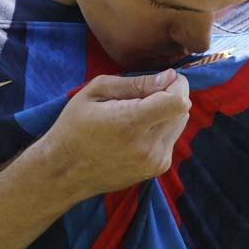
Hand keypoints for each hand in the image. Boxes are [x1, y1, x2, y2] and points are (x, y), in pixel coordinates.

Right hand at [39, 68, 190, 198]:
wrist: (64, 171)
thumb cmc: (74, 126)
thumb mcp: (95, 92)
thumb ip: (135, 83)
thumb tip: (170, 76)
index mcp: (130, 123)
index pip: (178, 101)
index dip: (176, 85)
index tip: (162, 80)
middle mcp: (147, 146)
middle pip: (183, 110)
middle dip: (171, 95)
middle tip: (143, 95)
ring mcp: (154, 161)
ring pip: (180, 123)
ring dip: (167, 112)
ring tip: (137, 114)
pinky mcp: (157, 169)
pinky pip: (171, 138)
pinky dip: (161, 128)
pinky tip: (137, 131)